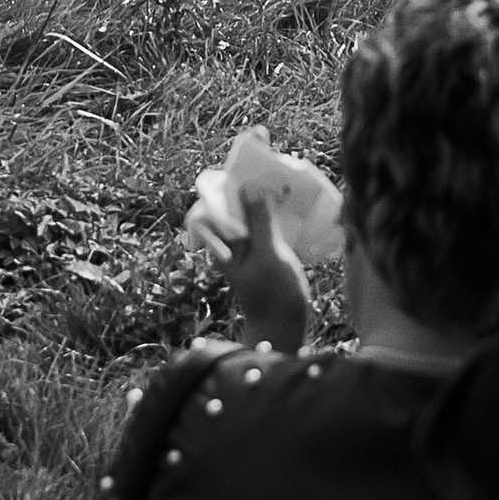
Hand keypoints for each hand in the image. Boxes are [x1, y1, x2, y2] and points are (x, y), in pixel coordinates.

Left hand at [225, 192, 309, 353]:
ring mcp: (245, 247)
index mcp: (221, 242)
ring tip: (281, 190)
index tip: (244, 172)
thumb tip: (249, 186)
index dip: (221, 185)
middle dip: (245, 189)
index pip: (209, 205)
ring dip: (261, 201)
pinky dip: (271, 215)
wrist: (283, 327)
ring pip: (246, 214)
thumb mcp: (268, 254)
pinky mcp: (261, 252)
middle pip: (228, 205)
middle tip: (269, 178)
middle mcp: (228, 242)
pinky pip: (261, 225)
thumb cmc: (273, 293)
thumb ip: (259, 220)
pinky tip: (289, 210)